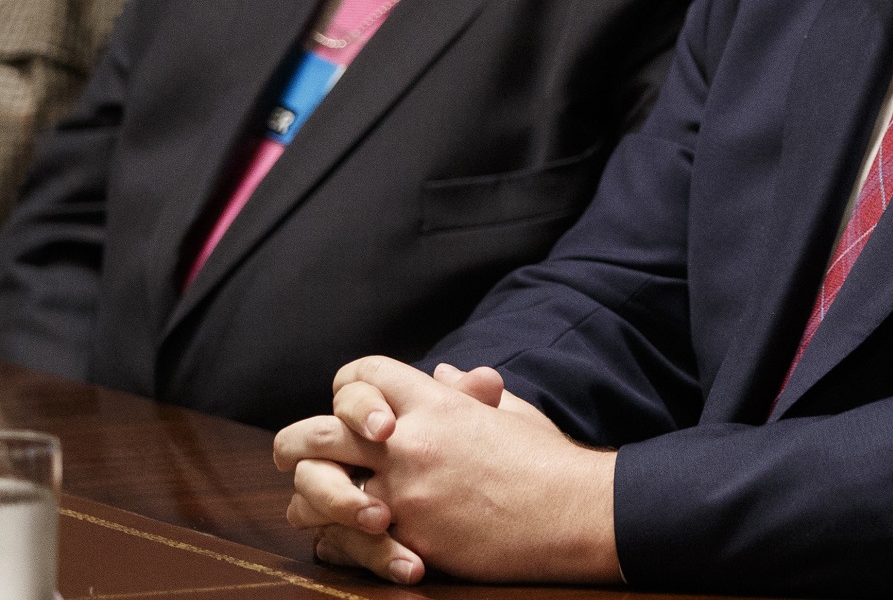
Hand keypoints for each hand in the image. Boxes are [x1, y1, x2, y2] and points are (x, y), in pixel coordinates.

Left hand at [272, 357, 618, 583]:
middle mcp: (409, 441)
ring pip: (315, 490)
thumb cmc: (549, 462)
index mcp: (435, 403)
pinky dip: (334, 544)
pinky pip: (341, 541)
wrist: (573, 512)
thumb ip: (469, 393)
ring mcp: (404, 490)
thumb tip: (445, 371)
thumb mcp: (512, 413)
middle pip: (316, 432)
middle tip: (296, 457)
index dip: (348, 391)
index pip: (362, 375)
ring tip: (315, 508)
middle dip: (297, 445)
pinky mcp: (407, 535)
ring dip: (309, 500)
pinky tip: (342, 542)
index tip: (351, 411)